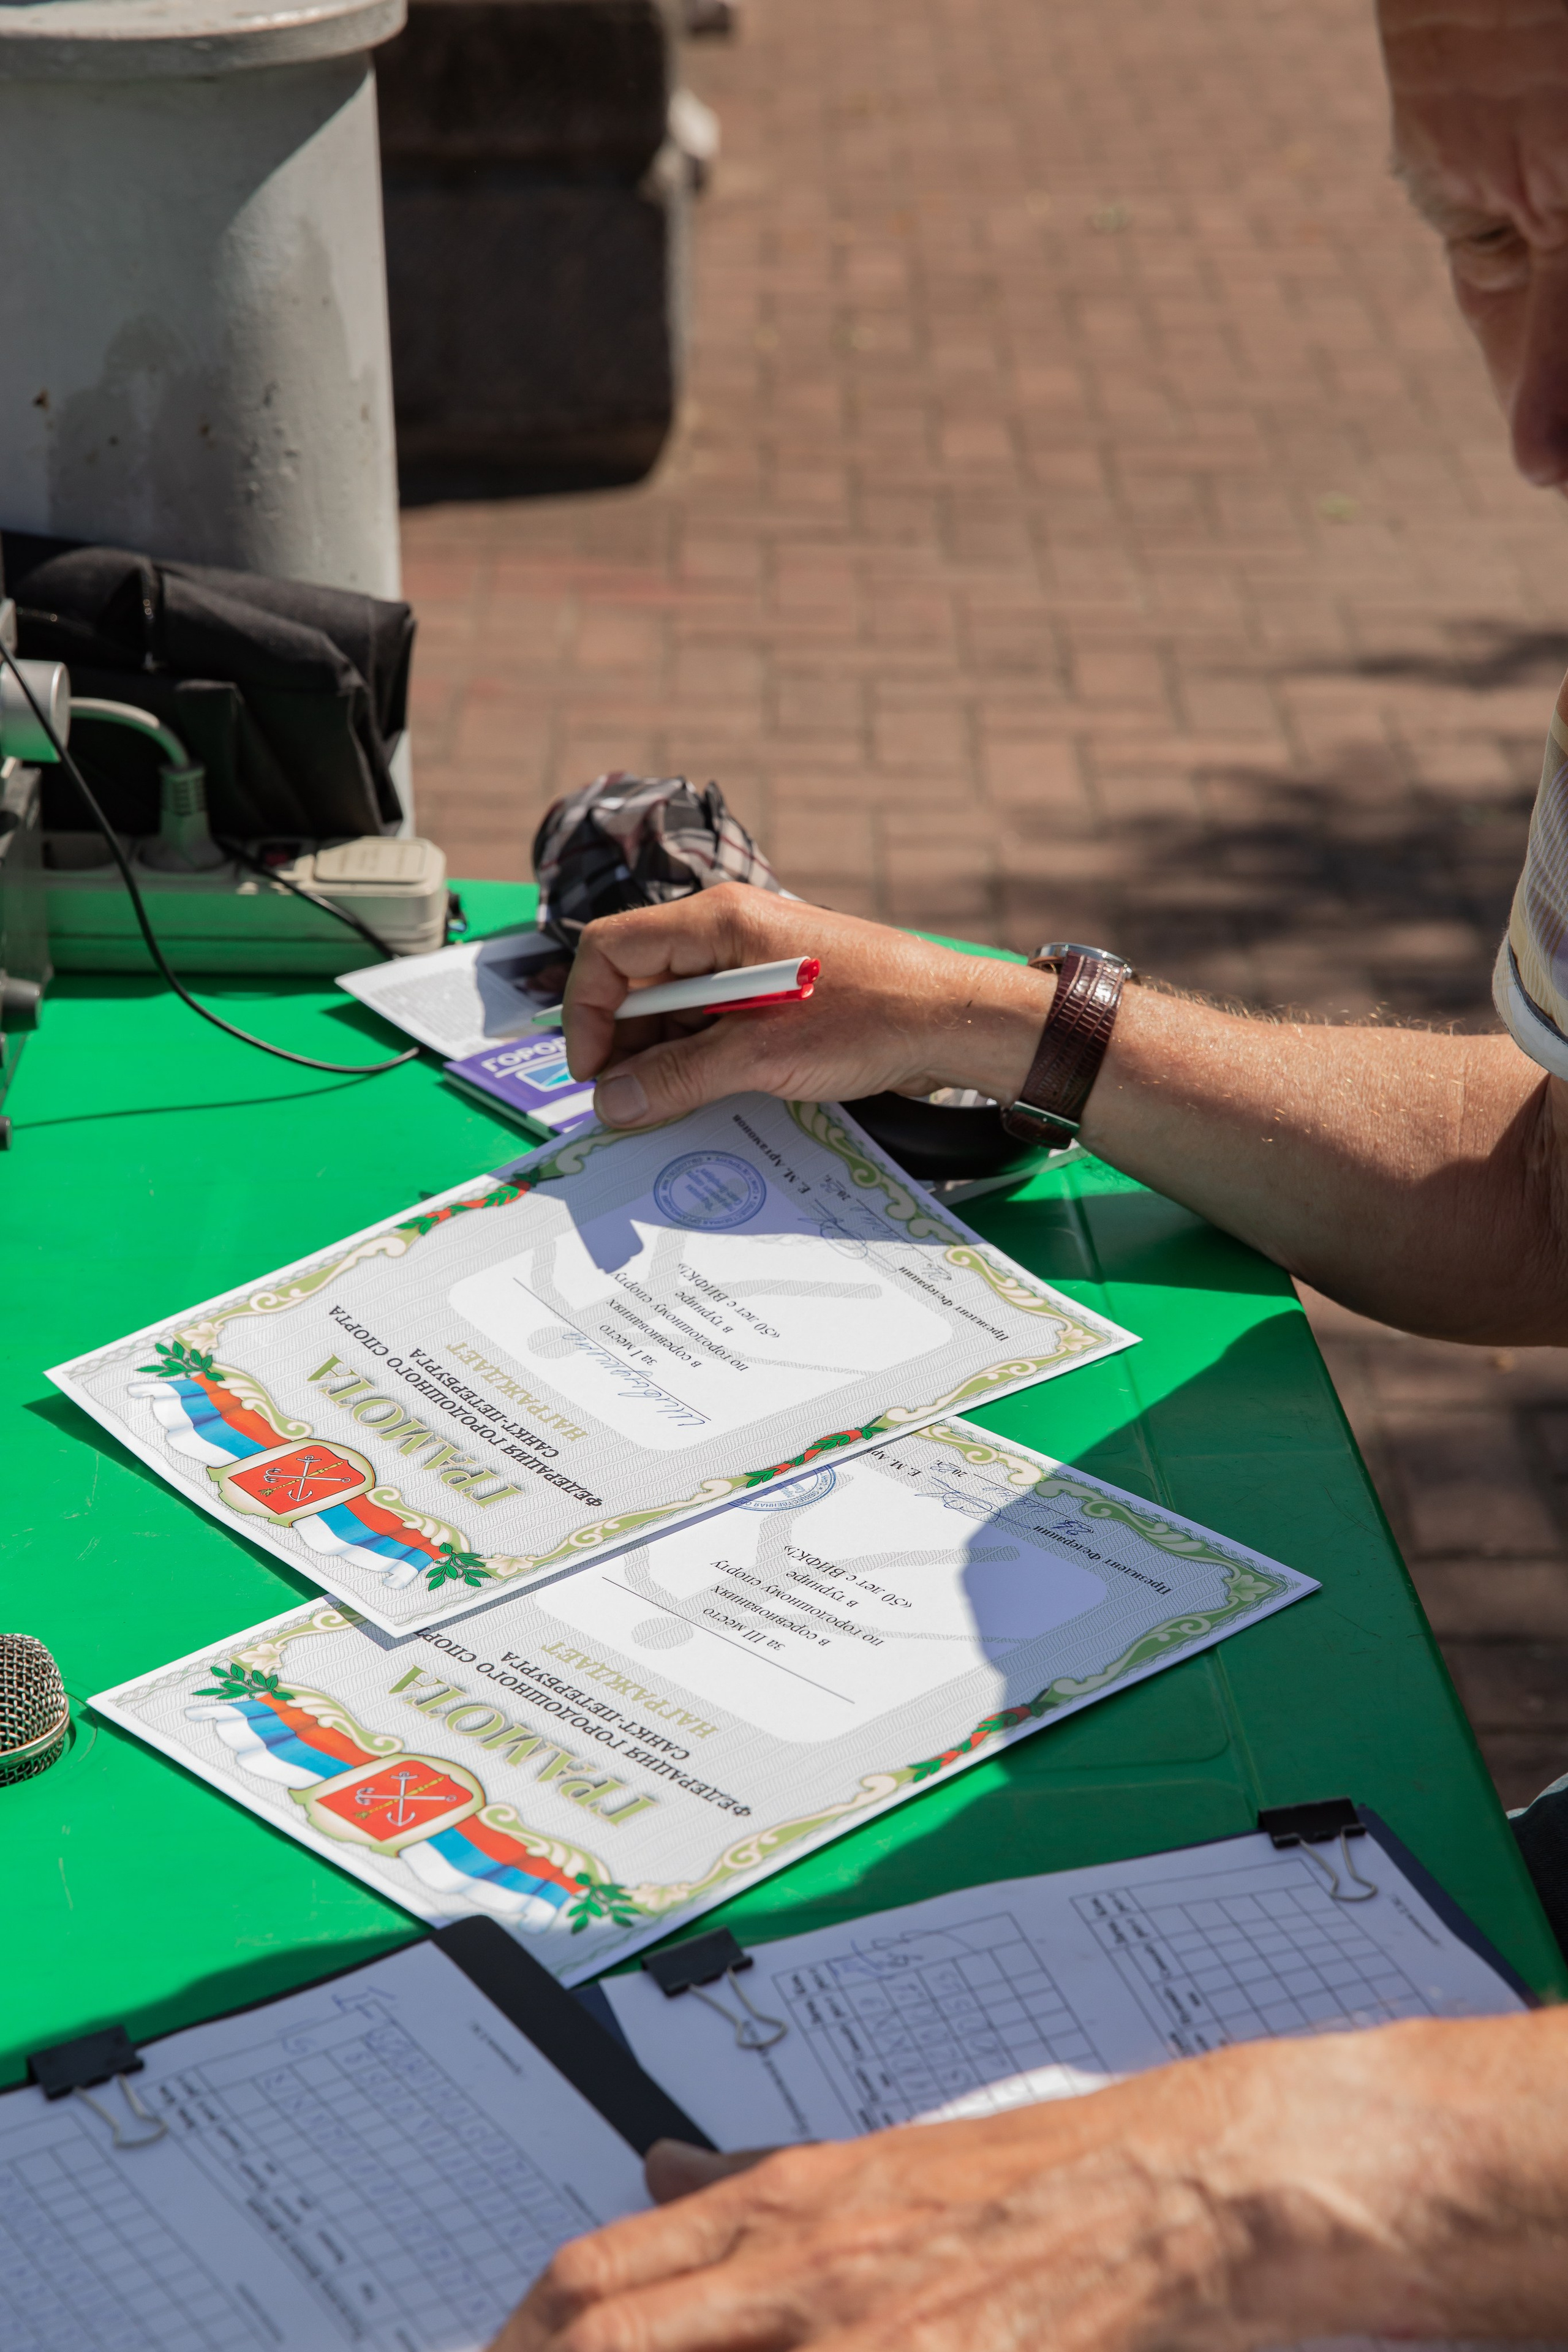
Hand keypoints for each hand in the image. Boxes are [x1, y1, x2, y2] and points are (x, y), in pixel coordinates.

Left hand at [490, 2015, 1567, 2351]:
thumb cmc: (1027, 2180)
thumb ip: (751, 2181)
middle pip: (604, 2339)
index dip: (517, 2340)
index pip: (591, 2282)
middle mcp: (801, 2271)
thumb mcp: (874, 2160)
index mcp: (782, 2207)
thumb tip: (652, 2162)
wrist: (1184, 2184)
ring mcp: (867, 2336)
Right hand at [560, 885, 1050, 1128]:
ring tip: (676, 1106)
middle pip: (637, 981)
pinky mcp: (772, 989)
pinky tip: (710, 1093)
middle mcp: (726, 929)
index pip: (610, 951)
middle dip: (625, 1044)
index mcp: (716, 921)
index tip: (594, 1075)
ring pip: (673, 1006)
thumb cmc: (873, 1018)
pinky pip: (711, 1020)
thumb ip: (680, 1078)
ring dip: (664, 1057)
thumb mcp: (764, 1056)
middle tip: (632, 1106)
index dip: (587, 1013)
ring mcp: (749, 958)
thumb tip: (612, 1105)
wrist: (956, 1019)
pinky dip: (700, 1057)